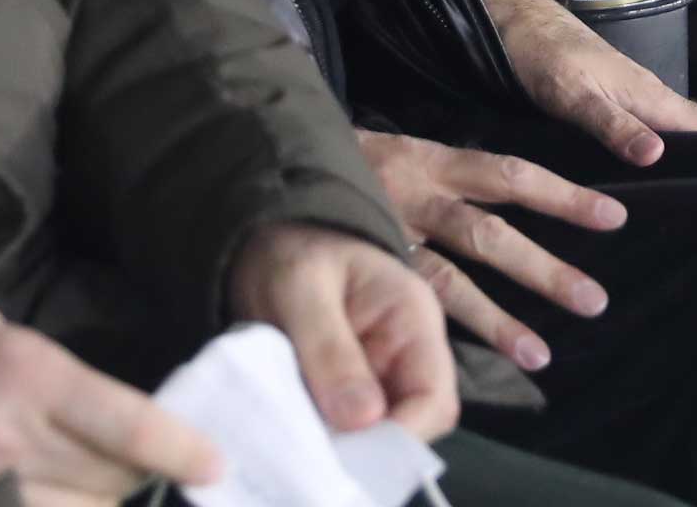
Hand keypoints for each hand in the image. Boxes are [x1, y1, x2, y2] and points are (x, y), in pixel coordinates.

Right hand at [0, 304, 220, 506]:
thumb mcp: (10, 337)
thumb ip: (62, 378)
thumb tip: (122, 420)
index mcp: (31, 377)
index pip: (126, 425)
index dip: (178, 450)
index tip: (214, 465)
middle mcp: (10, 437)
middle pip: (107, 483)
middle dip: (139, 486)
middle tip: (154, 479)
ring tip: (113, 498)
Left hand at [225, 223, 458, 439]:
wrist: (262, 240)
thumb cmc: (289, 251)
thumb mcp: (301, 290)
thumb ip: (329, 349)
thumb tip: (363, 421)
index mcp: (412, 318)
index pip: (435, 398)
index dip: (401, 436)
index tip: (350, 454)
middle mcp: (406, 353)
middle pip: (410, 424)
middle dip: (368, 448)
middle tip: (317, 457)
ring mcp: (378, 374)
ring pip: (376, 433)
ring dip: (342, 447)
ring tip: (300, 446)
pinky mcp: (347, 390)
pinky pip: (346, 429)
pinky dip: (323, 440)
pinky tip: (295, 438)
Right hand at [357, 129, 626, 372]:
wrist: (265, 158)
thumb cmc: (348, 160)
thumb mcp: (403, 151)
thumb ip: (452, 174)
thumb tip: (521, 190)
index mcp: (431, 159)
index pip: (510, 175)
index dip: (562, 194)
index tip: (614, 217)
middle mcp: (413, 197)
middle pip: (489, 234)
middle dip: (543, 269)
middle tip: (595, 301)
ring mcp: (383, 236)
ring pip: (448, 283)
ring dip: (497, 321)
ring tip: (541, 356)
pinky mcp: (356, 266)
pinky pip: (401, 308)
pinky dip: (434, 337)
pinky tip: (460, 367)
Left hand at [482, 0, 696, 166]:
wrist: (518, 25)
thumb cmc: (546, 58)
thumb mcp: (575, 96)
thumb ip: (613, 126)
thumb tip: (659, 157)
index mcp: (652, 98)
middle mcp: (651, 100)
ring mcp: (634, 102)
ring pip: (676, 136)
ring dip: (690, 164)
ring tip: (695, 210)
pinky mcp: (615, 107)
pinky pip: (653, 135)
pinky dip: (663, 157)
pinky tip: (652, 184)